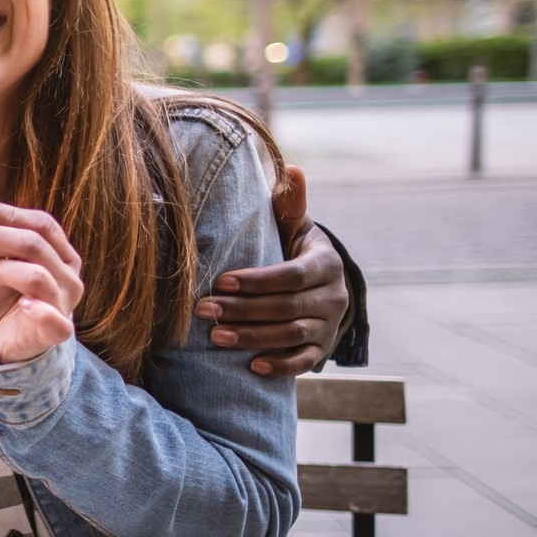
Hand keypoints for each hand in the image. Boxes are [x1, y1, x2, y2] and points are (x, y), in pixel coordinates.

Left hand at [0, 201, 83, 364]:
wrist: (0, 344)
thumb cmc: (2, 302)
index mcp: (61, 254)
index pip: (42, 224)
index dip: (9, 212)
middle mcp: (69, 276)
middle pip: (36, 244)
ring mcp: (65, 304)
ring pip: (36, 275)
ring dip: (3, 271)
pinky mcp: (57, 331)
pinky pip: (52, 318)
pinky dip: (36, 309)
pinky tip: (22, 305)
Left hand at [196, 165, 348, 376]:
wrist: (318, 282)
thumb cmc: (292, 247)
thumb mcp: (294, 224)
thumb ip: (290, 203)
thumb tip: (293, 168)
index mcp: (325, 263)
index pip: (290, 275)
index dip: (256, 281)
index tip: (220, 280)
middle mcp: (333, 296)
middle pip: (286, 307)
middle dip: (243, 310)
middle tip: (204, 310)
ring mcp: (329, 325)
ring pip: (292, 335)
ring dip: (253, 338)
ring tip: (217, 336)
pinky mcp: (322, 348)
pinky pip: (304, 362)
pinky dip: (281, 367)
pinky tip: (252, 367)